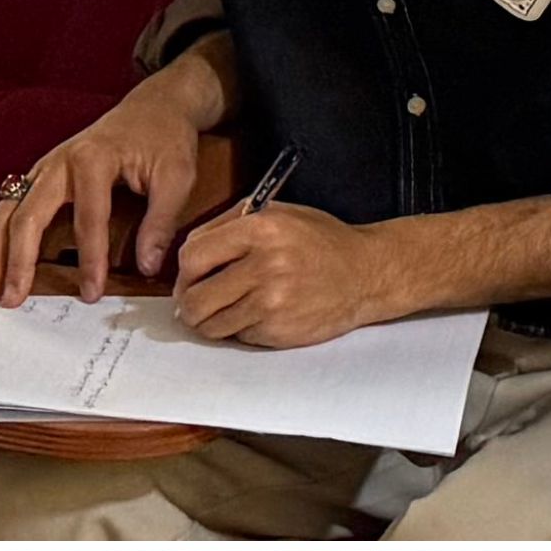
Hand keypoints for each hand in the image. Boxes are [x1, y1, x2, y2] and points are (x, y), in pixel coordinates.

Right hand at [0, 60, 220, 302]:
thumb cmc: (165, 139)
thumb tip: (147, 267)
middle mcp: (59, 162)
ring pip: (6, 211)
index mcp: (94, 158)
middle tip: (13, 300)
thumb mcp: (177, 176)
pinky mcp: (39, 175)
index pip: (88, 218)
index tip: (91, 293)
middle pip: (28, 215)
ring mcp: (44, 167)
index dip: (90, 259)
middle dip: (18, 261)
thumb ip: (161, 222)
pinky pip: (9, 207)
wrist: (154, 106)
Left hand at [168, 201, 388, 348]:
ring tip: (227, 308)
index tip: (191, 275)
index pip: (193, 256)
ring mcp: (272, 302)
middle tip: (198, 300)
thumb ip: (231, 224)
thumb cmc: (321, 241)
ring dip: (212, 321)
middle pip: (194, 299)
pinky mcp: (278, 330)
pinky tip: (258, 314)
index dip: (186, 270)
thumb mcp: (279, 213)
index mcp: (262, 230)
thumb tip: (189, 254)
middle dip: (190, 302)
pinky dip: (240, 329)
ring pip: (210, 325)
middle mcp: (265, 266)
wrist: (365, 273)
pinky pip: (237, 337)